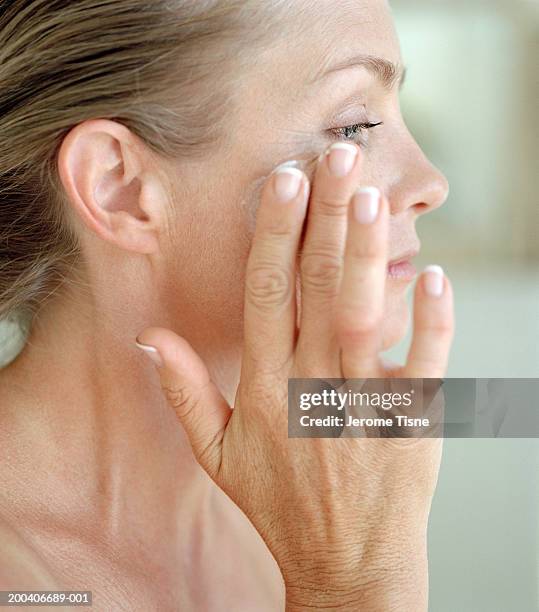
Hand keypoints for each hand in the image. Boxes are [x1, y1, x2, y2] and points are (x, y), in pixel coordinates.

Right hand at [136, 143, 453, 610]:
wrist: (348, 561)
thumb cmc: (280, 504)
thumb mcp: (216, 454)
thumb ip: (184, 391)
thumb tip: (148, 337)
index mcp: (265, 389)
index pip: (266, 295)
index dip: (274, 234)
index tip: (283, 182)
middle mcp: (311, 387)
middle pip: (317, 288)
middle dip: (327, 218)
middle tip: (337, 159)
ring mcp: (364, 404)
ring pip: (363, 314)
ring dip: (366, 252)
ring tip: (371, 194)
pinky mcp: (413, 422)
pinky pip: (425, 364)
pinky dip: (431, 319)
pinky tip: (435, 275)